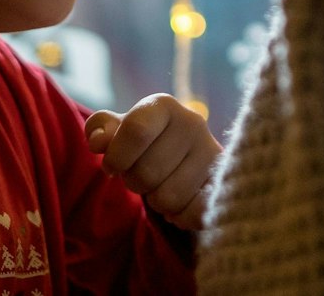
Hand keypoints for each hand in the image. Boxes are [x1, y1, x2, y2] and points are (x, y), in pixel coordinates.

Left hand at [85, 94, 222, 230]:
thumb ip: (101, 130)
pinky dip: (179, 216)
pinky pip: (194, 213)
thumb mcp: (118, 131)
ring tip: (162, 186)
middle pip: (147, 172)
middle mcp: (193, 123)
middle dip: (134, 183)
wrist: (186, 156)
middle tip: (142, 176)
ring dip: (156, 201)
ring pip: (168, 198)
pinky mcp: (224, 183)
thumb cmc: (143, 144)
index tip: (111, 167)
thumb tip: (99, 141)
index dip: (116, 157)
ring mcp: (212, 154)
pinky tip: (180, 202)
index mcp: (163, 106)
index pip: (136, 131)